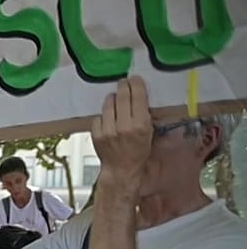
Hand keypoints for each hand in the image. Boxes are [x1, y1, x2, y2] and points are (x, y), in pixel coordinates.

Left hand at [92, 76, 152, 199]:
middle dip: (123, 86)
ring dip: (113, 98)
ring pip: (108, 104)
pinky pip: (99, 116)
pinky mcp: (96, 134)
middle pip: (122, 97)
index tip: (135, 79)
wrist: (122, 169)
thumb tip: (140, 96)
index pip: (137, 97)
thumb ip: (146, 116)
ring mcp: (108, 130)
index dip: (136, 85)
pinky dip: (104, 114)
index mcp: (141, 125)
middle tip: (124, 82)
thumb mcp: (150, 134)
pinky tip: (109, 117)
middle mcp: (123, 126)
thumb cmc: (139, 152)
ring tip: (116, 98)